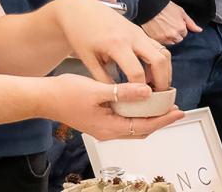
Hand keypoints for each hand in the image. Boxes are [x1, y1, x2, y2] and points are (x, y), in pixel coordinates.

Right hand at [45, 74, 183, 140]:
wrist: (43, 98)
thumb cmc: (66, 93)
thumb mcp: (97, 90)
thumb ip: (124, 93)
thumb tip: (147, 92)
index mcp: (109, 127)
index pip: (144, 126)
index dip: (163, 119)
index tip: (179, 111)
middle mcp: (108, 132)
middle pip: (141, 130)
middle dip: (159, 120)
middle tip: (175, 108)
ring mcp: (103, 127)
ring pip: (133, 126)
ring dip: (148, 117)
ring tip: (162, 104)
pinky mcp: (99, 121)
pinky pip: (124, 121)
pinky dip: (136, 113)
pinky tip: (141, 101)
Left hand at [59, 0, 172, 89]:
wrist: (81, 9)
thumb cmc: (80, 33)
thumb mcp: (88, 59)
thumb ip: (103, 78)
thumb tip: (117, 96)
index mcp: (117, 45)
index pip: (136, 72)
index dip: (140, 90)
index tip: (140, 103)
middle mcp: (133, 37)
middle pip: (159, 60)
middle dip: (162, 81)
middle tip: (158, 98)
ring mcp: (139, 32)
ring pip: (164, 52)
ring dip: (165, 71)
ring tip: (156, 87)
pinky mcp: (140, 31)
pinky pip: (158, 47)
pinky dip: (159, 62)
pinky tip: (150, 74)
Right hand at [142, 1, 202, 45]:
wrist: (151, 6)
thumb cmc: (166, 7)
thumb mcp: (181, 13)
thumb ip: (191, 23)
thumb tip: (199, 30)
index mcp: (181, 29)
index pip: (184, 34)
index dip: (180, 28)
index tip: (174, 22)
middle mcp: (173, 35)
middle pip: (178, 39)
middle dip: (175, 34)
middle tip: (169, 25)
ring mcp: (164, 38)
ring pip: (170, 42)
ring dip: (169, 37)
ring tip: (163, 28)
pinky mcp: (156, 40)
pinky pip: (161, 43)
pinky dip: (161, 39)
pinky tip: (158, 31)